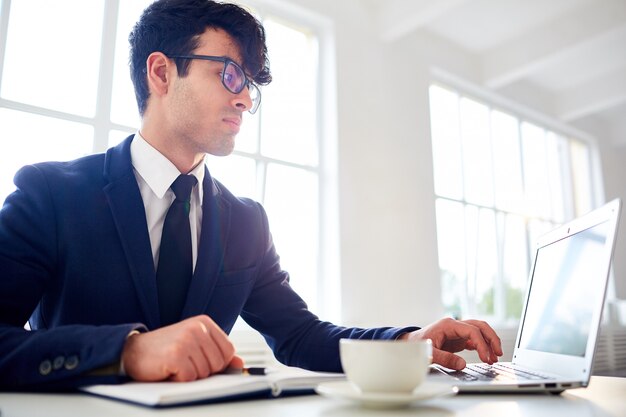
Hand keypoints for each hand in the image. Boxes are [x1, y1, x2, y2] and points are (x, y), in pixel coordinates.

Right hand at [121, 315, 243, 381]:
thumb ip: (217, 354)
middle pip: (218, 364)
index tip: (198, 360)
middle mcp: (197, 328)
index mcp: (204, 323)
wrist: (132, 351)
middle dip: (202, 371)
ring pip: (205, 373)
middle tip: (183, 363)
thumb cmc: (165, 350)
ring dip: (189, 376)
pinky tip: (168, 369)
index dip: (216, 364)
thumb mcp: (194, 347)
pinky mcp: (176, 354)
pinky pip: (190, 378)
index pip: (229, 351)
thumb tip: (239, 365)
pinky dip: (179, 379)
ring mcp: (187, 340)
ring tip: (174, 365)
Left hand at [401, 318, 502, 369]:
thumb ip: (445, 359)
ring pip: (479, 331)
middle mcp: (455, 325)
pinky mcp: (458, 338)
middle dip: (491, 338)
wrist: (411, 343)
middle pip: (480, 326)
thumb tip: (462, 365)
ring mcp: (457, 331)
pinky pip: (475, 339)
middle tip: (498, 353)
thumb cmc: (418, 344)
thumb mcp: (429, 353)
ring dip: (489, 342)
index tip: (486, 357)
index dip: (481, 344)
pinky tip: (487, 356)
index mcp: (448, 325)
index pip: (471, 331)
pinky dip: (482, 347)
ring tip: (495, 357)